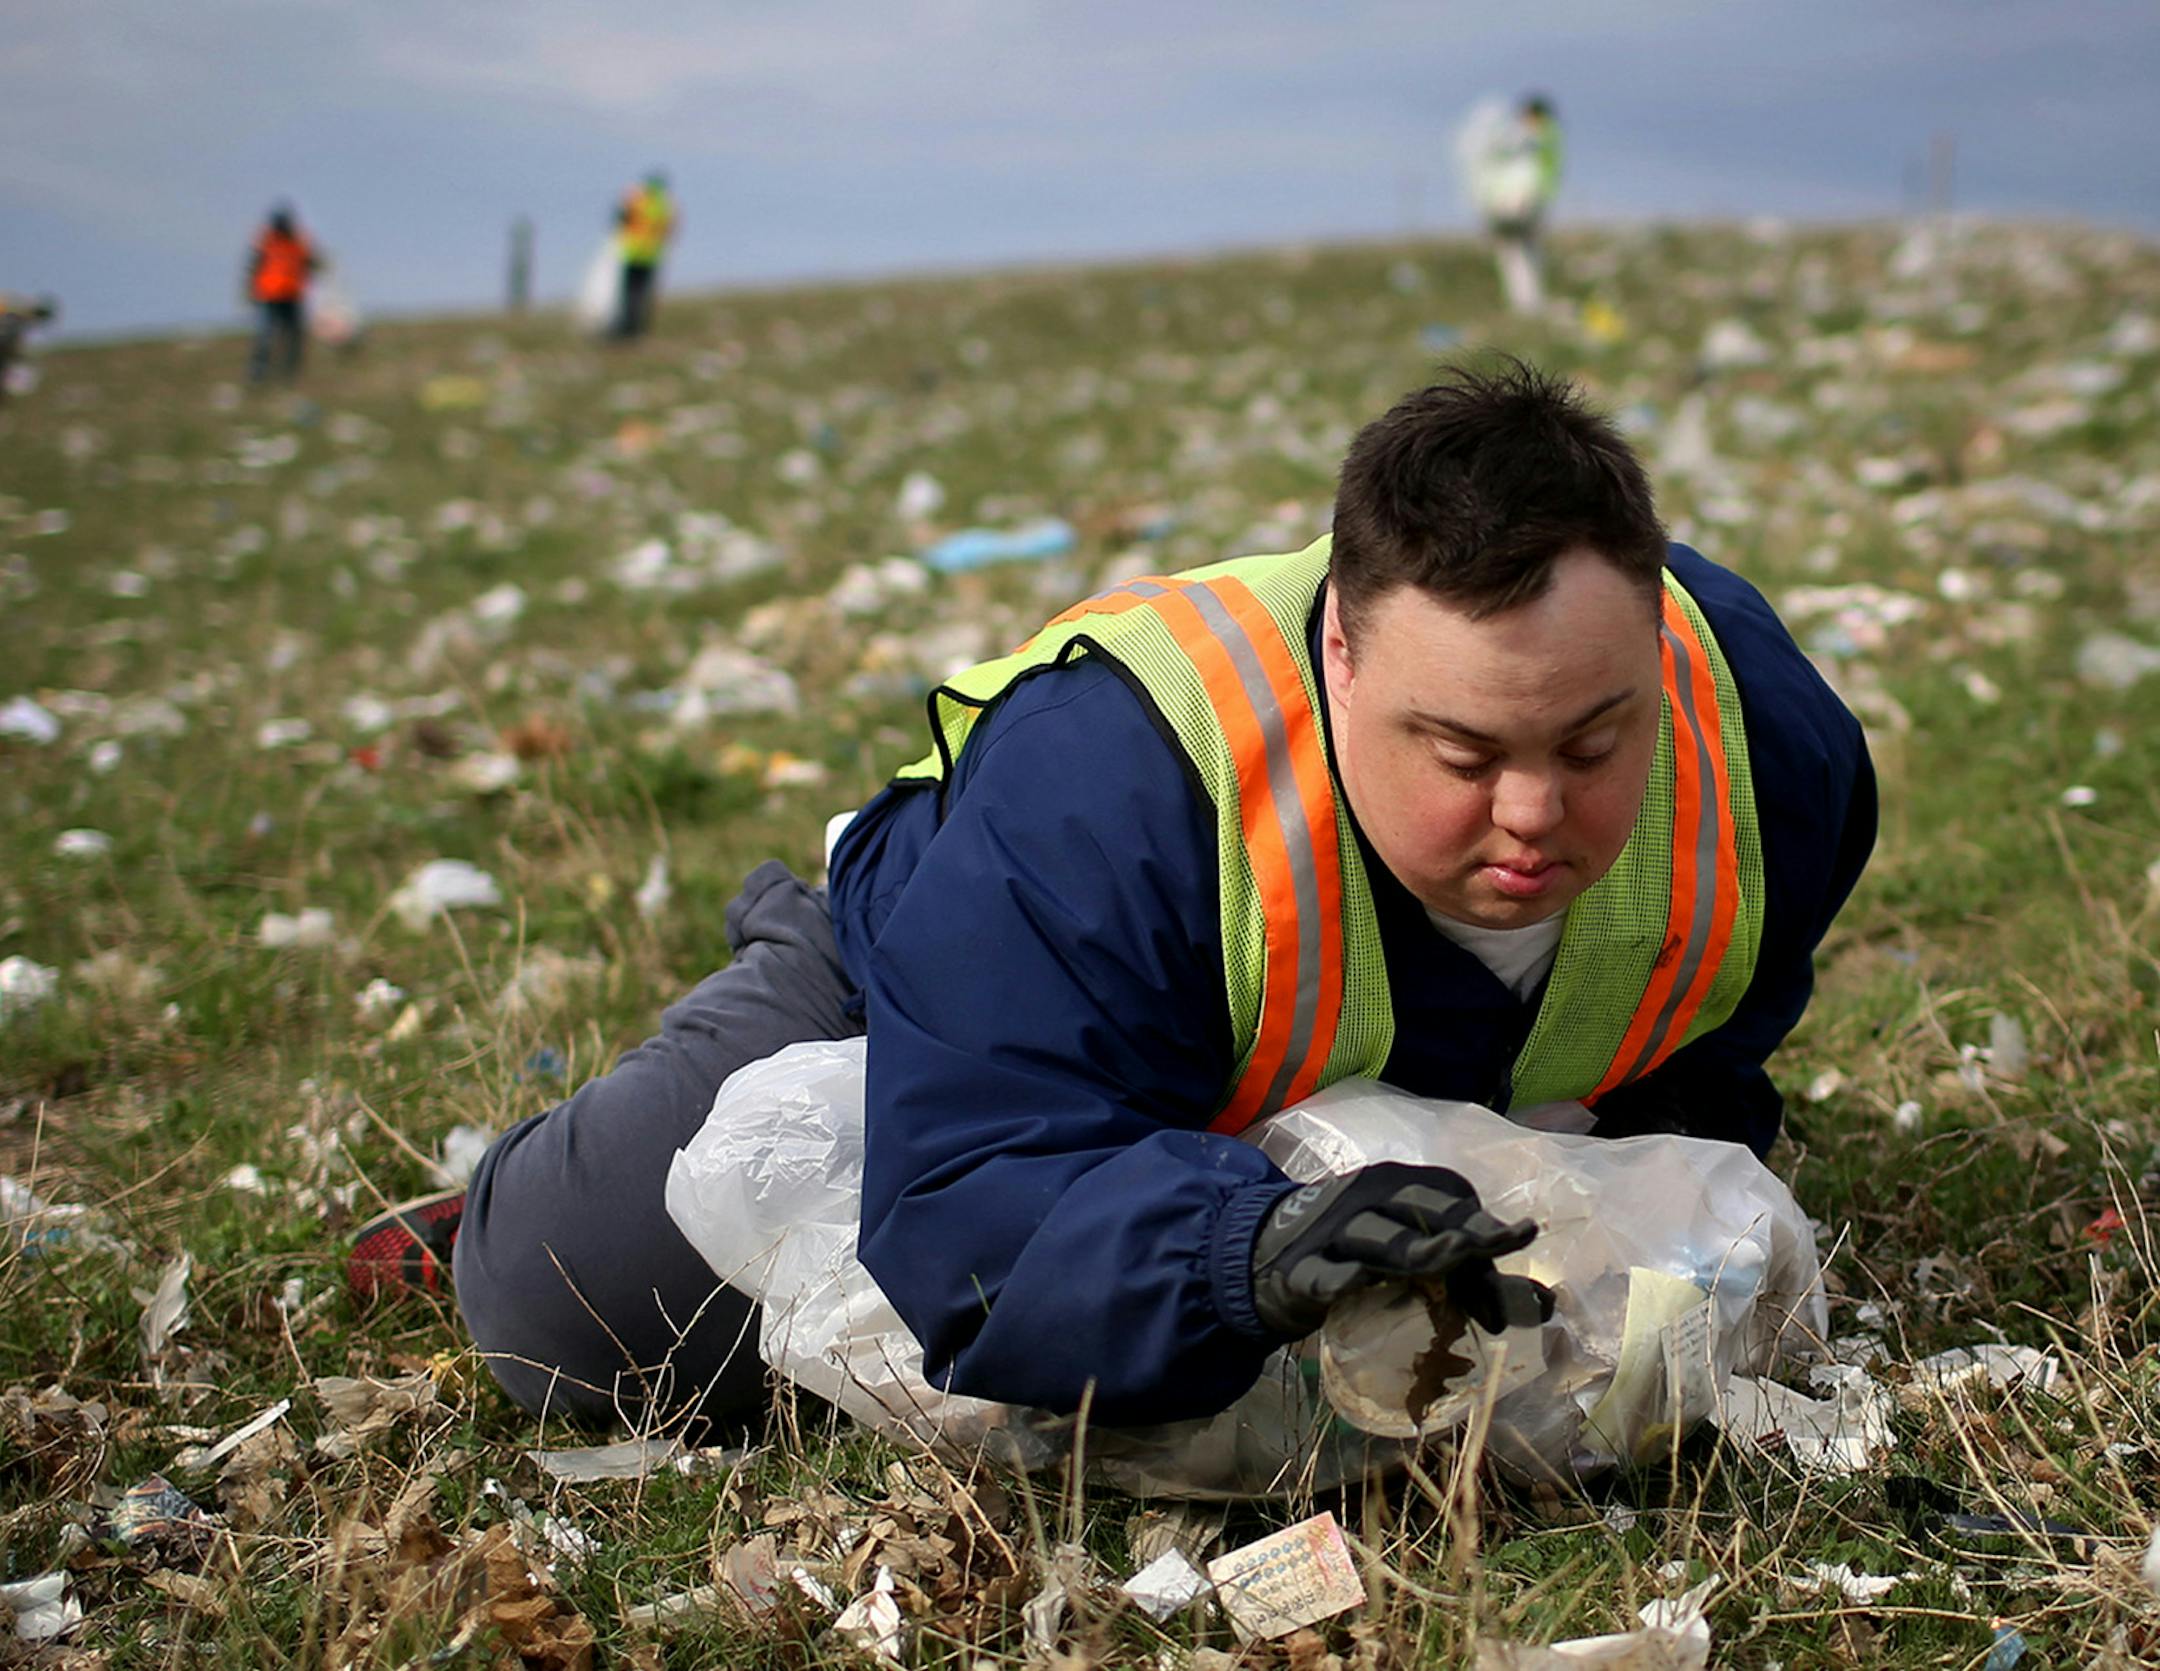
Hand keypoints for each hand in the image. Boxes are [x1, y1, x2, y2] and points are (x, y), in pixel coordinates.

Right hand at [1249, 1161, 1553, 1339]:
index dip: (1487, 1231)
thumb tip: (1546, 1307)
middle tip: (1501, 1247)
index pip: (1452, 1198)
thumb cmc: (1355, 1251)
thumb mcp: (1410, 1252)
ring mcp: (1330, 1231)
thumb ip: (1470, 1274)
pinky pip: (1319, 1273)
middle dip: (1465, 1232)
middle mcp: (1367, 1197)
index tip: (1515, 1259)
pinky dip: (1336, 1280)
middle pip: (1421, 1211)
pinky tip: (1354, 1288)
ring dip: (1415, 1250)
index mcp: (1398, 1186)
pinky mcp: (1297, 1268)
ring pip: (1377, 1238)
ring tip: (1451, 1259)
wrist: (1261, 1254)